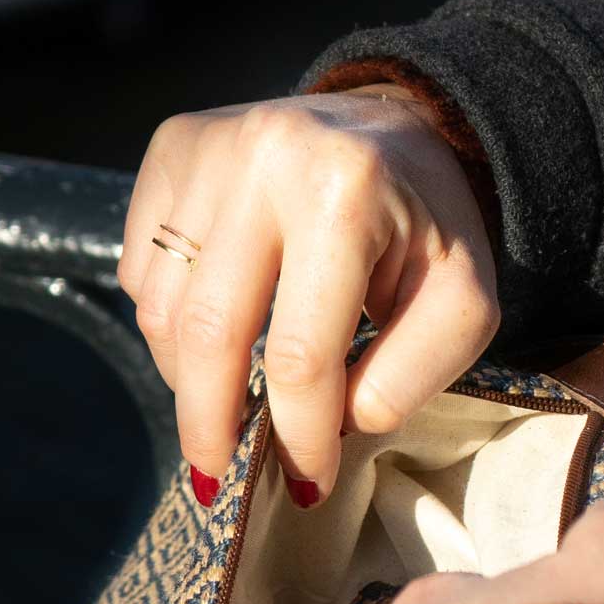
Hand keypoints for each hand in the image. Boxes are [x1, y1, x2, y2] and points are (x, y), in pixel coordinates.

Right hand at [117, 85, 499, 507]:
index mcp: (345, 192)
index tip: (310, 480)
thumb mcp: (462, 303)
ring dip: (188, 380)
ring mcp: (207, 147)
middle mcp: (263, 156)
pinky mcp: (171, 147)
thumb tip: (339, 424)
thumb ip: (412, 374)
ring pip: (160, 308)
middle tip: (219, 478)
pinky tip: (215, 331)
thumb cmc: (429, 227)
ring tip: (226, 406)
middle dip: (211, 426)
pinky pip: (141, 268)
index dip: (300, 435)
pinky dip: (169, 322)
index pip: (299, 355)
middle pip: (207, 334)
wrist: (395, 124)